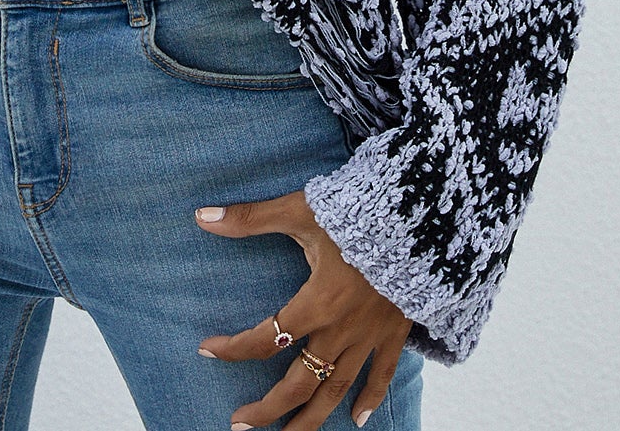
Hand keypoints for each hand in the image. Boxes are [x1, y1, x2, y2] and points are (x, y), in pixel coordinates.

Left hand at [194, 189, 412, 430]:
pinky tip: (358, 419)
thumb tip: (203, 216)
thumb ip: (250, 218)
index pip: (266, 339)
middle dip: (268, 410)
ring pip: (336, 390)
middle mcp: (341, 330)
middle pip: (299, 384)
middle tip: (239, 423)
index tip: (207, 350)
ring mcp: (369, 336)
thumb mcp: (299, 210)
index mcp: (316, 304)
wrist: (416, 218)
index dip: (233, 348)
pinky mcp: (394, 331)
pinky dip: (371, 399)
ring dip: (310, 419)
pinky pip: (382, 375)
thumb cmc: (355, 212)